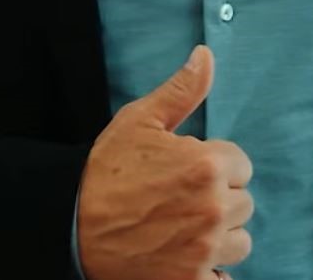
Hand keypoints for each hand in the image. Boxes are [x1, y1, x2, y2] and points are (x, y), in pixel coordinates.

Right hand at [77, 45, 253, 279]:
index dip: (215, 167)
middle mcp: (213, 209)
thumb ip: (182, 90)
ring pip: (239, 242)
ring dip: (218, 237)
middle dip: (218, 200)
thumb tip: (206, 55)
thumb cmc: (104, 171)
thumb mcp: (139, 120)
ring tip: (182, 229)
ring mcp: (204, 250)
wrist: (69, 225)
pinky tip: (185, 258)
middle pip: (243, 204)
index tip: (187, 173)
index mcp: (206, 165)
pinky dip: (210, 272)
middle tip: (179, 200)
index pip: (241, 165)